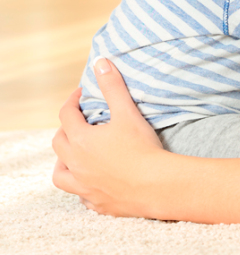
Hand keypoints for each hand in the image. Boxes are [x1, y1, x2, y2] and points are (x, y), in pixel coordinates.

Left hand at [51, 58, 165, 216]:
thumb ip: (113, 87)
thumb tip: (101, 62)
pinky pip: (81, 196)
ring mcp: (84, 186)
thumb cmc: (141, 148)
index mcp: (80, 140)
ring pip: (61, 174)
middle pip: (59, 144)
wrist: (155, 185)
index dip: (72, 101)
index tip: (81, 95)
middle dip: (66, 129)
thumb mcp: (127, 113)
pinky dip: (82, 187)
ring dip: (63, 163)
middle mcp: (76, 164)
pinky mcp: (97, 202)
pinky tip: (92, 182)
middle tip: (80, 122)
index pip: (66, 115)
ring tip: (73, 156)